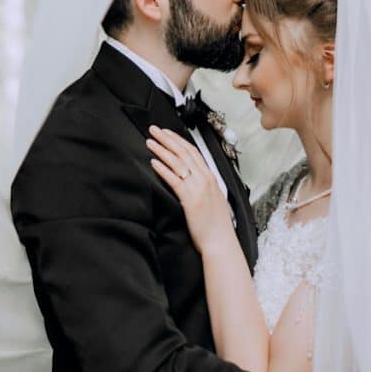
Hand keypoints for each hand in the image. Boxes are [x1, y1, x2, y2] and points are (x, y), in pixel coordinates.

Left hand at [147, 125, 231, 249]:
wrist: (220, 242)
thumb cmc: (216, 225)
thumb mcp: (214, 200)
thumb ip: (204, 187)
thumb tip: (192, 180)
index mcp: (211, 178)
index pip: (193, 152)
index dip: (178, 140)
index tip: (167, 132)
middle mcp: (205, 179)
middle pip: (184, 152)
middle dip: (167, 139)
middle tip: (154, 129)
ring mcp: (198, 188)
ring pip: (178, 163)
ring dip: (162, 150)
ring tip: (150, 142)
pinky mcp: (190, 199)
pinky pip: (174, 180)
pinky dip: (163, 169)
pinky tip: (153, 162)